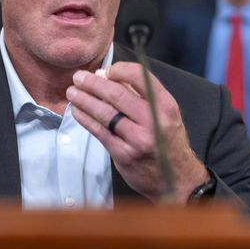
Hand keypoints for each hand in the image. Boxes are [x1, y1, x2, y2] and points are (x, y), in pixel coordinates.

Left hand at [66, 62, 207, 203]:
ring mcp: (138, 139)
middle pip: (117, 94)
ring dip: (84, 100)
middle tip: (78, 77)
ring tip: (72, 93)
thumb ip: (141, 96)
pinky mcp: (124, 154)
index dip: (118, 69)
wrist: (176, 179)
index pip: (139, 76)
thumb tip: (109, 77)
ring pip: (105, 113)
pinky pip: (99, 131)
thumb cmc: (168, 142)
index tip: (105, 70)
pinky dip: (85, 119)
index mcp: (166, 105)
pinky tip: (78, 111)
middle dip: (93, 83)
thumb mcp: (165, 115)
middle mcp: (153, 121)